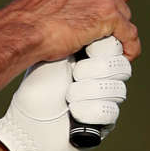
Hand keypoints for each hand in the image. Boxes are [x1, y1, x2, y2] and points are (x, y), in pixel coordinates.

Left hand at [0, 36, 131, 150]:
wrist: (27, 125)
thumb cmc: (38, 89)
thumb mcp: (58, 58)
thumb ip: (85, 40)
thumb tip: (110, 25)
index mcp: (92, 58)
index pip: (116, 48)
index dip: (103, 50)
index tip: (84, 51)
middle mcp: (102, 78)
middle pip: (121, 68)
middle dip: (95, 70)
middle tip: (74, 74)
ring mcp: (105, 100)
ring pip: (118, 91)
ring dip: (88, 91)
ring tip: (68, 96)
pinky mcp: (104, 123)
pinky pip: (110, 112)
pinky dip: (88, 110)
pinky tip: (73, 111)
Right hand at [5, 0, 137, 68]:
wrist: (24, 30)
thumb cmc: (31, 12)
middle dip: (115, 3)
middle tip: (96, 15)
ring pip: (126, 12)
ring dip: (115, 26)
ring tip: (95, 35)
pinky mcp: (108, 15)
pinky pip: (129, 33)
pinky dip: (128, 45)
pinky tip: (124, 50)